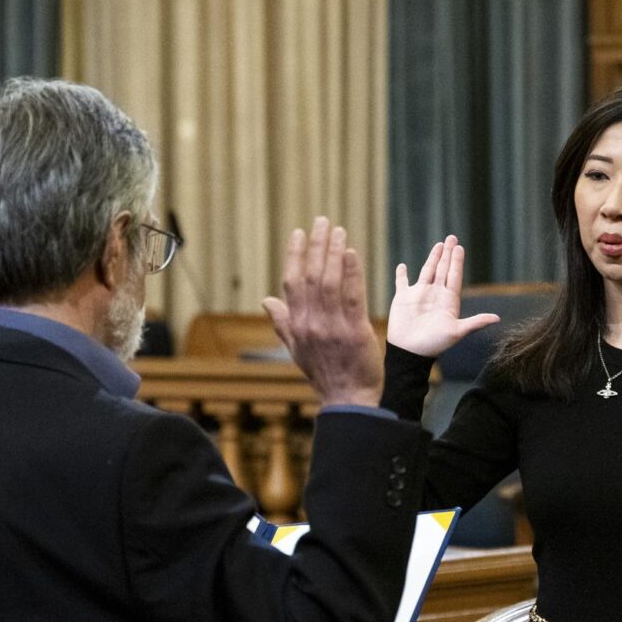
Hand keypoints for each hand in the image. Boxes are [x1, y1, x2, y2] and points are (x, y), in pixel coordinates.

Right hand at [262, 217, 382, 407]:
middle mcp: (311, 323)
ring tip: (338, 230)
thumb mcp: (297, 350)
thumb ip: (283, 323)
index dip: (295, 256)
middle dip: (315, 246)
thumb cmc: (325, 374)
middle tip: (321, 221)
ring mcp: (332, 327)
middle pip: (310, 277)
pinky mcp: (354, 332)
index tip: (298, 233)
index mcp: (297, 325)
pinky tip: (352, 254)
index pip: (292, 283)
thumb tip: (266, 300)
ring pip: (330, 282)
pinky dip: (351, 273)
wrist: (348, 400)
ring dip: (333, 253)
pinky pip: (351, 297)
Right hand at [387, 235, 499, 357]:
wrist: (410, 353)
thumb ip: (475, 322)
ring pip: (427, 271)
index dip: (457, 262)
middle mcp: (435, 295)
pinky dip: (402, 274)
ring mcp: (419, 295)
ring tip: (439, 245)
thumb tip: (497, 319)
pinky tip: (402, 266)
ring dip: (432, 258)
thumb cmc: (434, 344)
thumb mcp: (457, 332)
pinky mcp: (403, 298)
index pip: (454, 276)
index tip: (460, 248)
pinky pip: (402, 282)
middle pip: (443, 269)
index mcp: (448, 301)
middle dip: (448, 254)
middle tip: (452, 237)